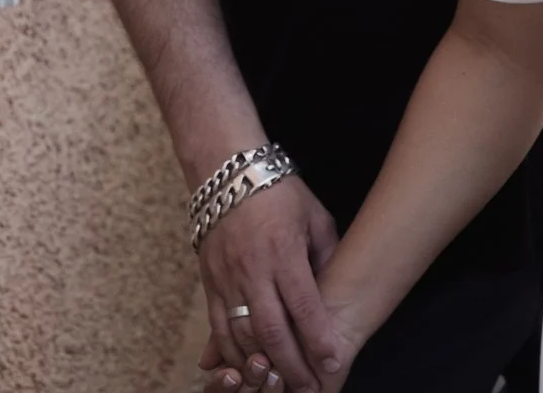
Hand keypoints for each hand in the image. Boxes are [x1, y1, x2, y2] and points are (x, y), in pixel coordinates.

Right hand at [196, 176, 338, 392]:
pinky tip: (245, 368)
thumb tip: (332, 290)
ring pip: (242, 335)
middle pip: (272, 330)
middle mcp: (253, 269)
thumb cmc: (277, 190)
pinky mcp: (209, 283)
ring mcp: (227, 278)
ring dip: (261, 366)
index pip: (303, 305)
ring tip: (278, 385)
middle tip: (308, 389)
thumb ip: (324, 254)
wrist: (227, 171)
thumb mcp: (314, 215)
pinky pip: (218, 327)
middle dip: (292, 366)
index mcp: (283, 251)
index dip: (318, 339)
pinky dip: (231, 353)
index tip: (333, 362)